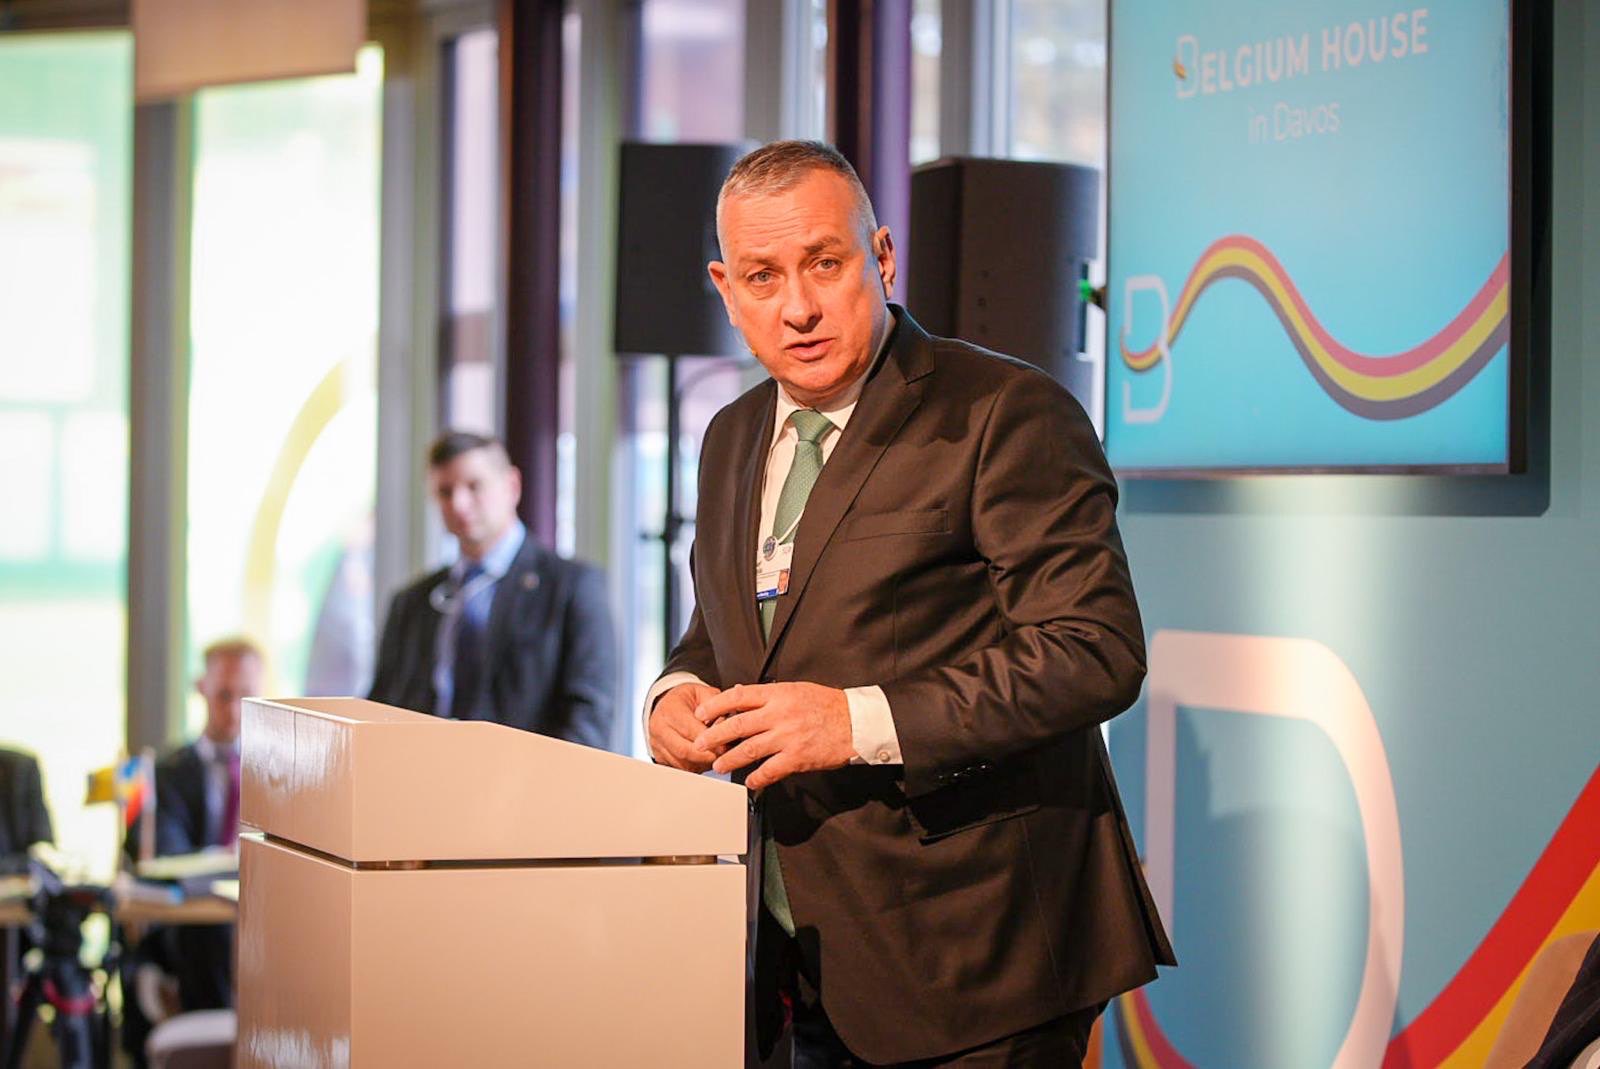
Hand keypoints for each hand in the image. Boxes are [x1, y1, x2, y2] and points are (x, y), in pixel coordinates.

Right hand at [648, 682, 723, 771]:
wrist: (668, 704)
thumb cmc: (688, 699)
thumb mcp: (703, 692)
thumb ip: (715, 706)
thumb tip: (724, 725)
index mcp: (670, 710)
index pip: (690, 730)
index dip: (709, 739)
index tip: (724, 744)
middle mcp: (659, 728)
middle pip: (684, 750)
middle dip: (706, 755)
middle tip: (723, 755)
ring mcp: (657, 744)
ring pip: (681, 763)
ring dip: (701, 763)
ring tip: (715, 756)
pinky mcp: (659, 756)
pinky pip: (679, 768)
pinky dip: (694, 767)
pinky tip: (704, 760)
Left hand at [692, 683, 854, 790]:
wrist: (857, 722)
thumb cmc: (828, 705)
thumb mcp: (797, 689)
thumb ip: (769, 694)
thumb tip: (740, 692)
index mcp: (778, 694)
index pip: (738, 696)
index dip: (715, 705)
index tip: (701, 714)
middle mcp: (780, 713)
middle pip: (737, 724)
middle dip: (714, 736)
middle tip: (699, 744)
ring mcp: (788, 736)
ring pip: (749, 749)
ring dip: (730, 759)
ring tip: (718, 766)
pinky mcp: (798, 757)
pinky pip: (771, 770)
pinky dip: (758, 778)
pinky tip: (751, 782)